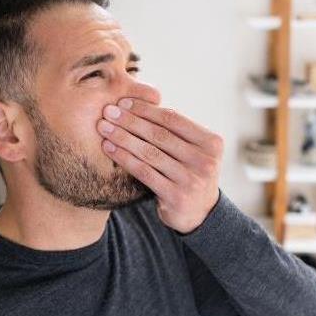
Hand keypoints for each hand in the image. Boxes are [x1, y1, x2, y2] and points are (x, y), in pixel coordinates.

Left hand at [97, 97, 222, 232]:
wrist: (199, 213)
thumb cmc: (189, 173)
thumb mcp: (192, 150)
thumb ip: (176, 131)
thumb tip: (139, 102)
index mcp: (211, 142)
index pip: (173, 119)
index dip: (146, 109)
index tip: (124, 102)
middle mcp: (205, 160)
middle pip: (159, 135)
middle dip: (130, 121)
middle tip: (108, 111)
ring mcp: (192, 179)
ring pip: (149, 153)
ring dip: (123, 138)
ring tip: (104, 128)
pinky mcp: (176, 196)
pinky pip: (144, 172)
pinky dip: (124, 158)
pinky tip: (109, 148)